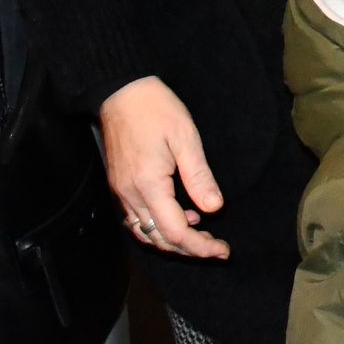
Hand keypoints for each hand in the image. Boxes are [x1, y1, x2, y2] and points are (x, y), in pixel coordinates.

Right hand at [99, 76, 230, 258]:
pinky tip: (180, 215)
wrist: (122, 92)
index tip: (223, 250)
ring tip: (202, 234)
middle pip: (159, 239)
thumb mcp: (186, 138)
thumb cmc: (156, 109)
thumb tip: (215, 208)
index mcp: (148, 185)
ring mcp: (122, 192)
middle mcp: (130, 195)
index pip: (175, 232)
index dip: (200, 247)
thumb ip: (199, 177)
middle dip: (190, 249)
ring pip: (146, 233)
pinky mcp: (120, 186)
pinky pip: (136, 220)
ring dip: (173, 241)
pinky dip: (157, 227)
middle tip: (217, 247)